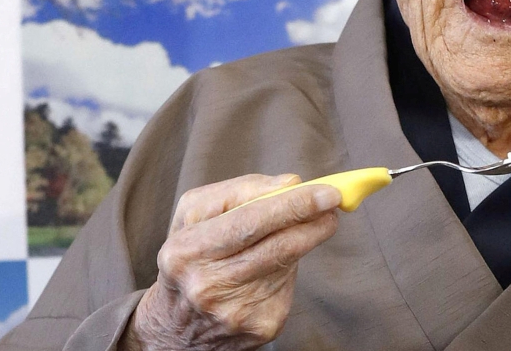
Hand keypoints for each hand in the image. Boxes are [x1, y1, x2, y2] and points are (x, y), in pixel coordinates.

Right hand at [119, 174, 339, 350]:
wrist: (177, 326)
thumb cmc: (190, 256)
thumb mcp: (195, 215)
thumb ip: (240, 191)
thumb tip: (290, 183)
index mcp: (186, 252)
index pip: (250, 222)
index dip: (293, 204)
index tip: (327, 191)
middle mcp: (208, 287)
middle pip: (278, 246)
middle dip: (313, 219)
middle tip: (333, 201)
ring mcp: (235, 312)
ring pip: (288, 263)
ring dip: (309, 238)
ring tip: (313, 223)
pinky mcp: (260, 328)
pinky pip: (288, 286)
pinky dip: (289, 268)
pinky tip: (277, 264)